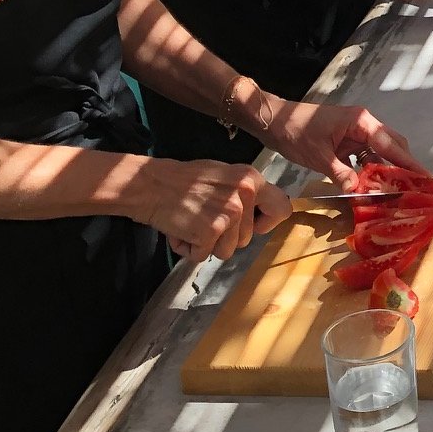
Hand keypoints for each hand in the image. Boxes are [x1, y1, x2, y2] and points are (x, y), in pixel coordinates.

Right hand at [129, 158, 289, 263]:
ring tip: (192, 222)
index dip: (266, 223)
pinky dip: (190, 248)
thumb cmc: (184, 181)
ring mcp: (229, 213)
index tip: (251, 225)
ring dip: (207, 244)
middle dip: (226, 236)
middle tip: (205, 218)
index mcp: (252, 179)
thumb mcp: (225, 176)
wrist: (150, 184)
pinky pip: (204, 255)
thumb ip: (245, 192)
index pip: (282, 209)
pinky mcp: (211, 231)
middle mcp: (245, 195)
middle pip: (247, 238)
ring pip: (228, 250)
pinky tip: (181, 230)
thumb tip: (263, 212)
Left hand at [259, 99, 432, 186]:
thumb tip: (359, 193)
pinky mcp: (347, 142)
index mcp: (361, 122)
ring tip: (398, 193)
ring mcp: (356, 133)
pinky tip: (372, 189)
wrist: (274, 122)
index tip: (427, 178)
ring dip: (386, 173)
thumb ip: (341, 173)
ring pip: (380, 154)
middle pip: (392, 146)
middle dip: (404, 168)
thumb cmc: (296, 131)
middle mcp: (363, 125)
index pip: (391, 144)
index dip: (410, 163)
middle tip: (417, 190)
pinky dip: (370, 173)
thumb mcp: (318, 156)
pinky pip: (366, 158)